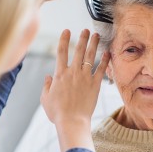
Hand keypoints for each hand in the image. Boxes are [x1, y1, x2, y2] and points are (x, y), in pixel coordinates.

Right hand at [40, 29, 109, 151]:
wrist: (72, 121)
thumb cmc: (57, 112)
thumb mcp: (45, 98)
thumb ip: (46, 86)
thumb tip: (48, 77)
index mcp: (60, 74)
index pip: (61, 52)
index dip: (64, 39)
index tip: (67, 30)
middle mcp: (73, 72)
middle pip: (79, 50)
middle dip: (83, 38)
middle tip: (86, 30)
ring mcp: (85, 77)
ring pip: (91, 56)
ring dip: (94, 44)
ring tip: (97, 35)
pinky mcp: (95, 84)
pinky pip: (101, 69)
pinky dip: (105, 60)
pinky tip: (107, 53)